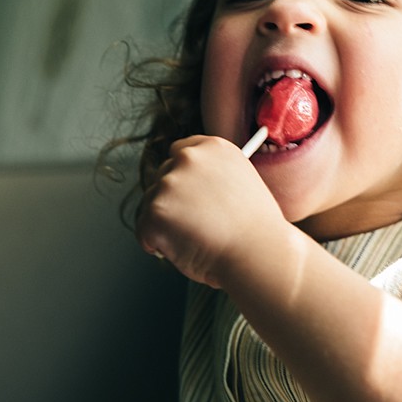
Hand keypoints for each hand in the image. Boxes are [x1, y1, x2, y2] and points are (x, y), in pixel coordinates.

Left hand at [137, 135, 286, 287]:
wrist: (258, 254)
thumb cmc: (255, 230)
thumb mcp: (241, 183)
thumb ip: (211, 176)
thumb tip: (188, 186)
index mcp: (212, 147)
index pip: (180, 151)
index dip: (182, 175)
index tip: (185, 192)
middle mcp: (189, 158)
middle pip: (162, 176)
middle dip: (172, 200)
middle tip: (193, 224)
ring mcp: (170, 183)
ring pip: (150, 204)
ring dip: (164, 223)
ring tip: (194, 239)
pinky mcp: (156, 211)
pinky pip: (144, 230)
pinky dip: (156, 244)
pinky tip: (183, 249)